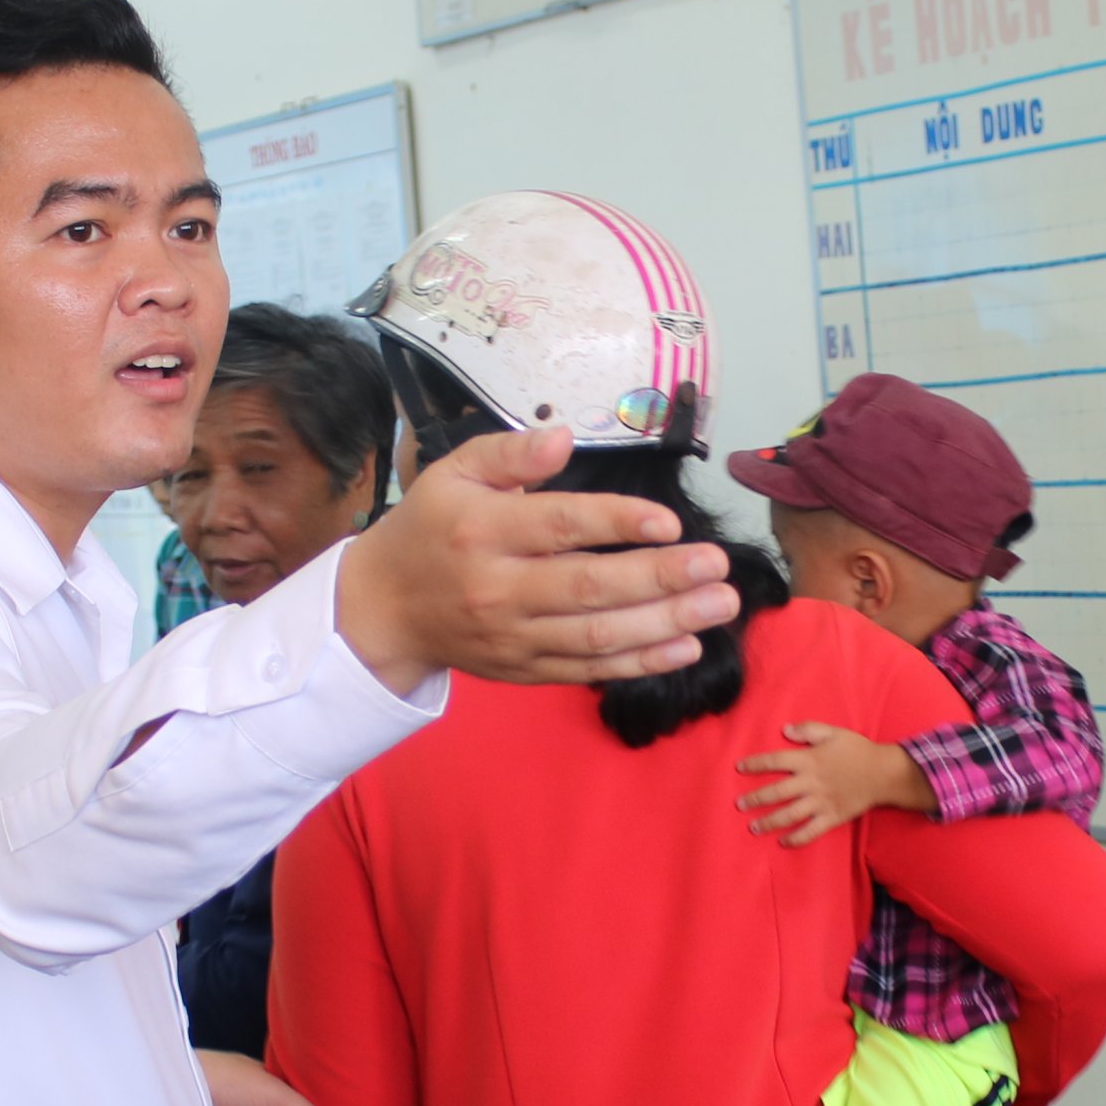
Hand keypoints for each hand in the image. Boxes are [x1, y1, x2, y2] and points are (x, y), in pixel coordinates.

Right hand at [332, 426, 738, 688]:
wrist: (385, 609)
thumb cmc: (431, 528)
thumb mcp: (454, 473)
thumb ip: (509, 452)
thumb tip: (564, 436)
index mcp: (483, 531)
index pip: (561, 526)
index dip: (619, 523)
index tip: (670, 522)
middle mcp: (499, 588)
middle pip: (590, 589)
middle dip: (661, 579)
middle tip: (717, 567)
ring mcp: (513, 637)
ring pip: (598, 636)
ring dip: (667, 623)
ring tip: (719, 605)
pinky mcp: (524, 669)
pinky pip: (589, 669)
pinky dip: (641, 662)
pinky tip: (686, 646)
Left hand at [735, 724, 932, 842]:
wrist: (884, 773)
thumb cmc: (858, 750)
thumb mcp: (833, 732)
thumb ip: (808, 730)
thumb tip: (785, 730)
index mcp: (810, 760)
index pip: (775, 761)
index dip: (755, 764)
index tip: (739, 768)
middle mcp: (812, 783)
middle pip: (777, 792)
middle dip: (755, 799)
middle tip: (739, 805)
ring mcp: (821, 802)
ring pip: (789, 815)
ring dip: (769, 822)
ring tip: (753, 827)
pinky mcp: (832, 817)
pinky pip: (811, 831)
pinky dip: (796, 839)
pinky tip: (783, 842)